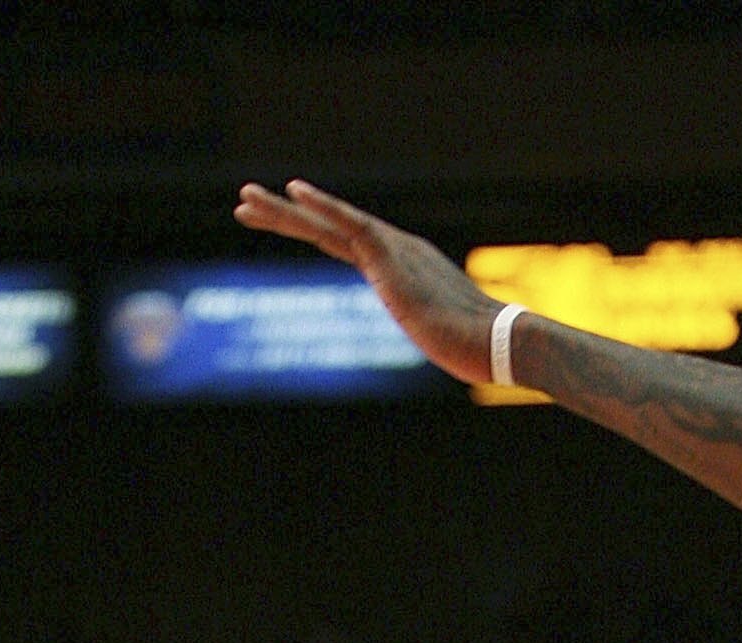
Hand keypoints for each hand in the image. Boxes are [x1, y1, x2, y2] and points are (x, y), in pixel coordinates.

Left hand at [234, 182, 495, 383]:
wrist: (497, 343)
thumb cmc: (478, 351)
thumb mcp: (443, 340)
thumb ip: (435, 333)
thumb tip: (450, 352)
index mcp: (403, 266)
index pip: (345, 243)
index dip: (310, 229)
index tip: (279, 221)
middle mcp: (394, 250)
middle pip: (328, 228)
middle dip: (284, 215)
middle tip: (244, 203)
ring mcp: (392, 251)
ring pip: (326, 224)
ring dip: (282, 211)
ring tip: (244, 200)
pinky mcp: (391, 258)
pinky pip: (349, 224)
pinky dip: (321, 206)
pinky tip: (292, 191)